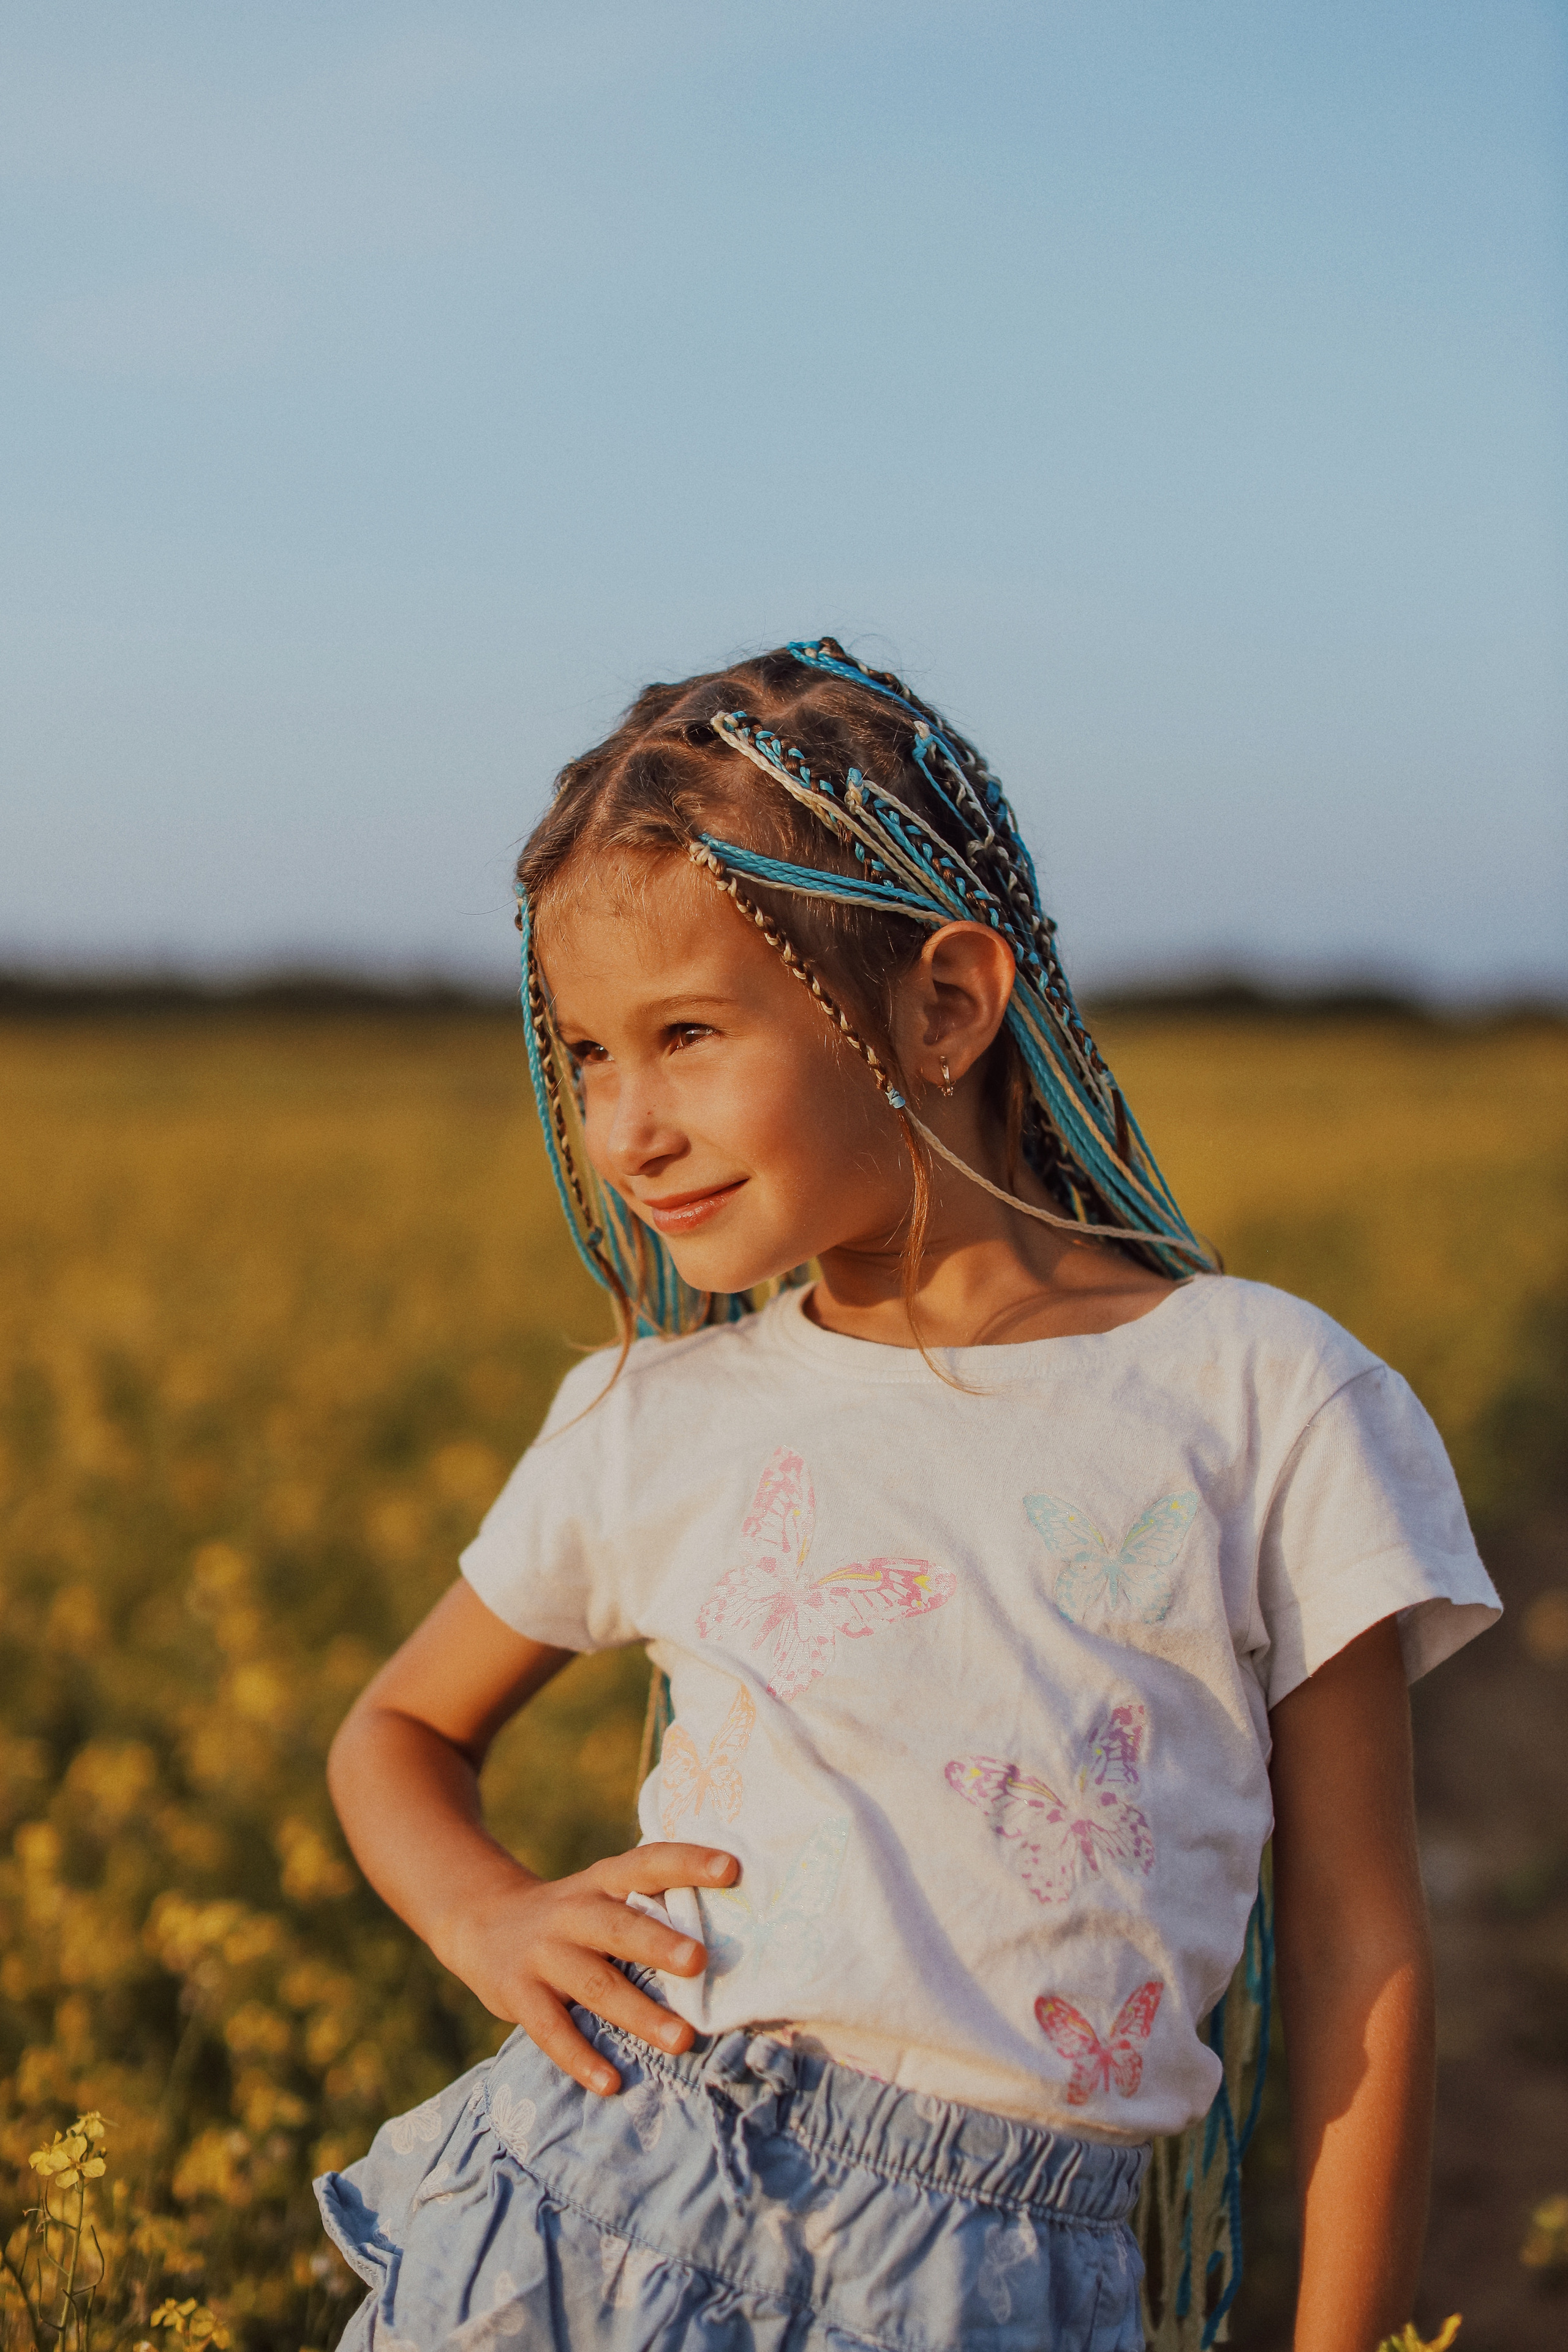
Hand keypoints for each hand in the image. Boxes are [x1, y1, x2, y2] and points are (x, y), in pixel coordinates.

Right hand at [440, 1841, 739, 2094]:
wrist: (480, 1921)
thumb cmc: (571, 1915)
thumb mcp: (601, 1894)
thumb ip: (648, 1907)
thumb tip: (732, 1931)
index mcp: (602, 1881)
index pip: (647, 1863)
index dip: (687, 1862)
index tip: (733, 1868)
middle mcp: (573, 1912)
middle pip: (618, 1926)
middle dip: (658, 1943)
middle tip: (701, 1961)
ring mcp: (543, 1954)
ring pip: (593, 1984)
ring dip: (638, 2014)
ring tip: (682, 2040)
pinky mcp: (519, 1995)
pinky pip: (551, 2031)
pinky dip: (580, 2058)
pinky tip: (610, 2083)